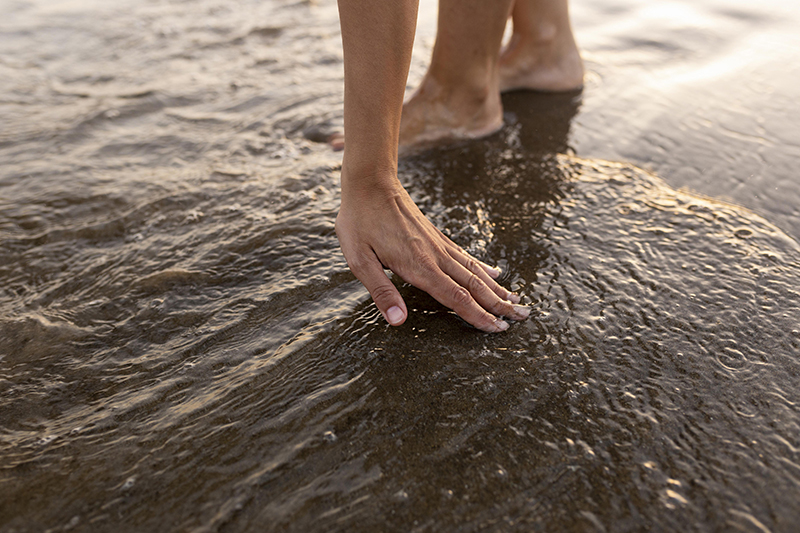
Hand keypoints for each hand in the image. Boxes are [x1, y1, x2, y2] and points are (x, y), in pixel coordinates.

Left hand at [335, 173, 528, 331]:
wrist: (370, 182)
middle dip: (499, 305)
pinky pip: (465, 255)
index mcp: (419, 266)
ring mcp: (438, 244)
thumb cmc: (359, 221)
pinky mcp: (436, 235)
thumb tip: (398, 321)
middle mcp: (435, 256)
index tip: (497, 329)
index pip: (456, 298)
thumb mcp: (360, 259)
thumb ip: (381, 291)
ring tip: (516, 300)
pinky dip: (483, 267)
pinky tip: (494, 273)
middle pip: (474, 286)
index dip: (478, 316)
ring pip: (475, 271)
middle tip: (522, 317)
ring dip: (497, 288)